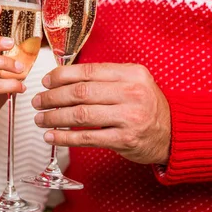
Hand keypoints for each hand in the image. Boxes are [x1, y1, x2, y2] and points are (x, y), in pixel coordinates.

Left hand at [32, 63, 170, 164]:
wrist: (174, 133)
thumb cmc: (147, 106)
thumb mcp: (134, 82)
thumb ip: (105, 78)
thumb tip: (64, 77)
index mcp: (131, 74)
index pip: (88, 71)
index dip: (61, 76)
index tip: (46, 81)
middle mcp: (131, 93)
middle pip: (81, 92)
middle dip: (53, 97)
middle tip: (38, 101)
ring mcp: (129, 117)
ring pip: (81, 114)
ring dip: (54, 117)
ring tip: (40, 119)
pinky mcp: (124, 140)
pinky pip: (87, 137)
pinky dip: (65, 137)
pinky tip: (52, 136)